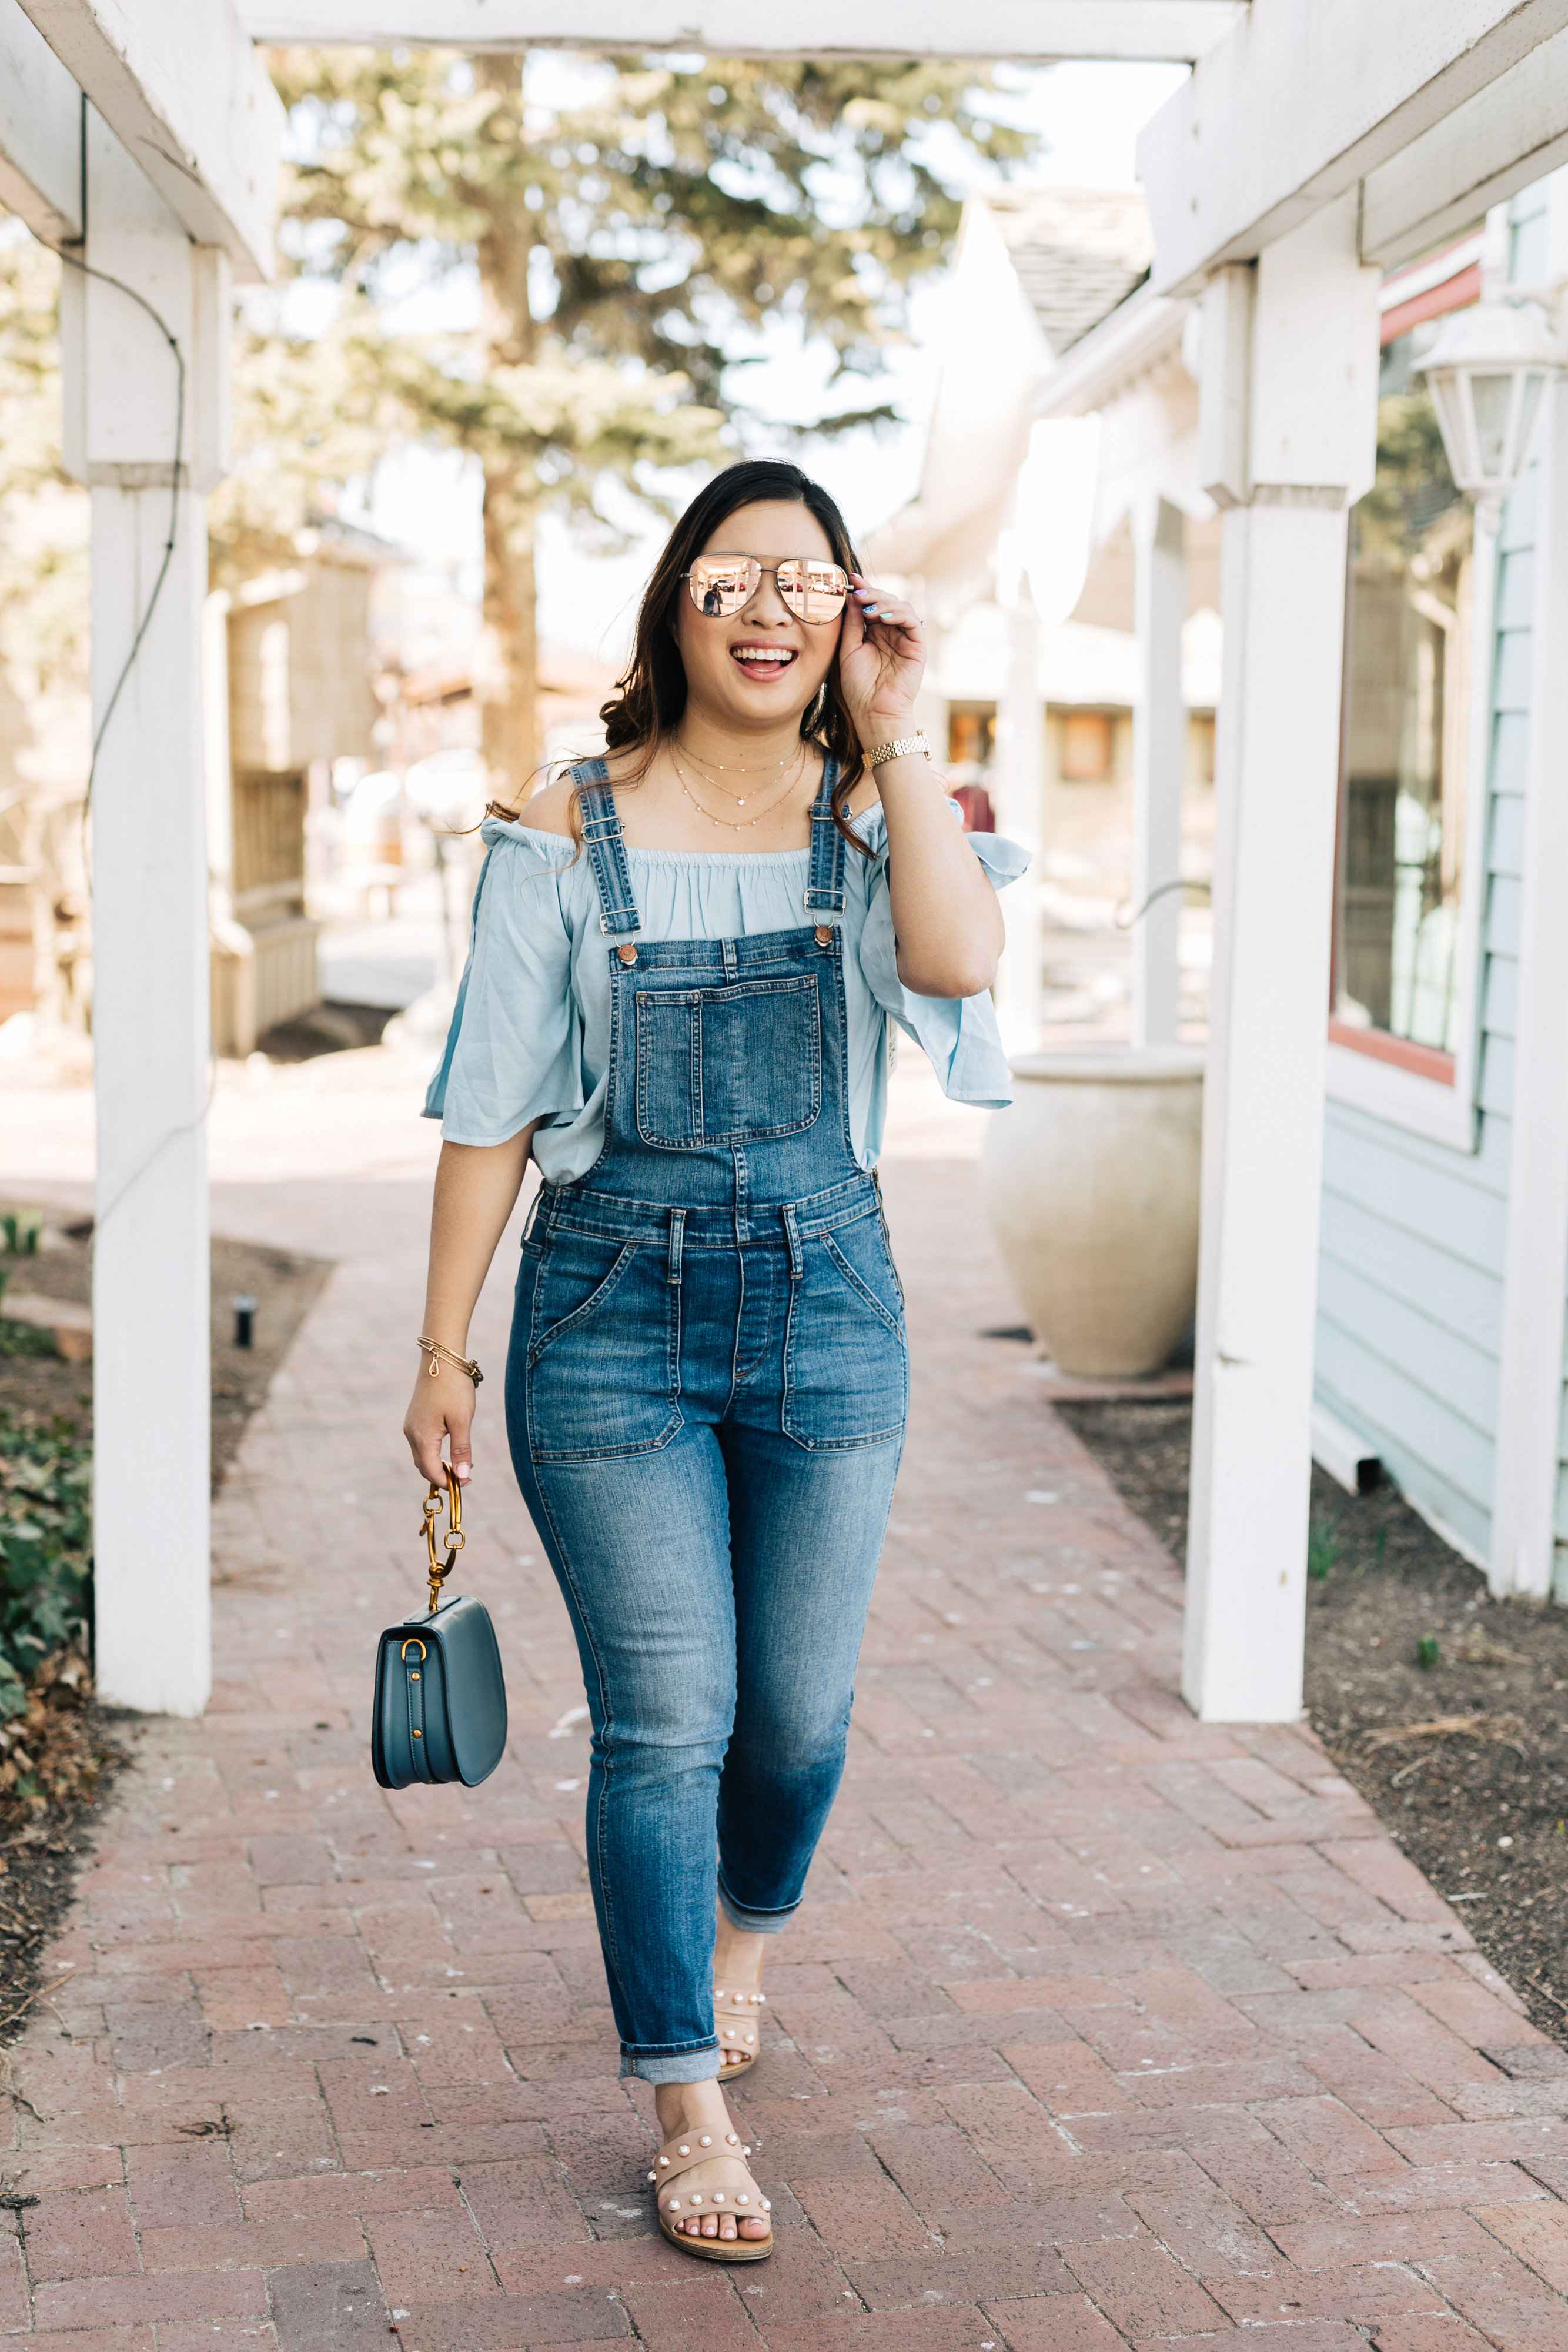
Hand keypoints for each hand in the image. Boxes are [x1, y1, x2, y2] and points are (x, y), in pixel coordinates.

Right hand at [404, 1359, 475, 1485]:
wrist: (441, 1358)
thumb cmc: (454, 1388)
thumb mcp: (462, 1420)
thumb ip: (461, 1450)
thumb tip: (462, 1477)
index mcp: (422, 1438)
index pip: (432, 1472)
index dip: (448, 1482)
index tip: (467, 1484)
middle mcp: (411, 1434)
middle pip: (424, 1467)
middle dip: (442, 1476)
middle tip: (465, 1477)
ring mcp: (411, 1425)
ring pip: (422, 1456)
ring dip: (437, 1465)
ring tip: (459, 1464)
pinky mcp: (414, 1418)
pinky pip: (421, 1444)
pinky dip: (433, 1453)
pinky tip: (449, 1448)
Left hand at [836, 573, 924, 746]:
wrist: (874, 712)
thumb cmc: (858, 687)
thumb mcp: (848, 650)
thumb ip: (850, 624)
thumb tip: (850, 596)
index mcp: (873, 633)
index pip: (870, 604)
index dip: (862, 590)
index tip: (849, 579)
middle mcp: (890, 632)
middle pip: (886, 601)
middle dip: (871, 593)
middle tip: (857, 592)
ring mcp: (904, 638)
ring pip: (900, 607)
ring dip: (884, 602)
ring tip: (868, 607)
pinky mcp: (917, 646)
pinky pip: (912, 622)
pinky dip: (899, 614)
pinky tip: (883, 617)